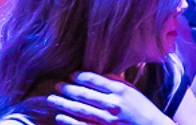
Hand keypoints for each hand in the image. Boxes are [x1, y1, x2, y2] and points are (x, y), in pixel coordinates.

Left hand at [45, 73, 171, 124]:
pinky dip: (69, 122)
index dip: (80, 77)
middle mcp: (112, 104)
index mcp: (120, 90)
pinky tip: (59, 118)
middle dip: (67, 89)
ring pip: (80, 110)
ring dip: (64, 104)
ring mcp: (107, 120)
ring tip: (52, 99)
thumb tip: (100, 75)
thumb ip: (117, 82)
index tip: (71, 75)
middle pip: (84, 94)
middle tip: (56, 85)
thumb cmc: (143, 109)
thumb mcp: (133, 91)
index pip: (94, 80)